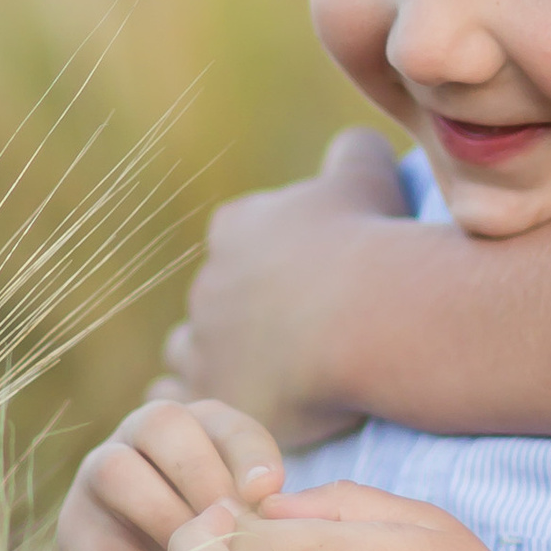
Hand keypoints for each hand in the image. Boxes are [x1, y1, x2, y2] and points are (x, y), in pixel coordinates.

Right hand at [56, 396, 286, 550]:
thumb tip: (265, 492)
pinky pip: (100, 547)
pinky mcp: (72, 533)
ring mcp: (94, 480)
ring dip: (168, 523)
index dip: (247, 453)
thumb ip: (261, 498)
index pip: (220, 419)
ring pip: (116, 472)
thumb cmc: (221, 547)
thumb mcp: (249, 517)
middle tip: (231, 527)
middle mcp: (136, 437)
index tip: (268, 493)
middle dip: (201, 476)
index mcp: (191, 427)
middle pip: (158, 424)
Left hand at [162, 127, 411, 442]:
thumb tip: (352, 146)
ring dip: (217, 359)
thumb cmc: (372, 243)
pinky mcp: (210, 397)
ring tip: (263, 378)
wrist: (372, 320)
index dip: (272, 259)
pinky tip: (229, 405)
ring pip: (190, 350)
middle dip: (247, 313)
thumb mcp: (369, 175)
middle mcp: (208, 281)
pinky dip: (194, 402)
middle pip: (217, 297)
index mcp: (238, 226)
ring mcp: (203, 343)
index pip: (238, 236)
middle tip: (300, 336)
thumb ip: (352, 152)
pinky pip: (177, 400)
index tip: (308, 279)